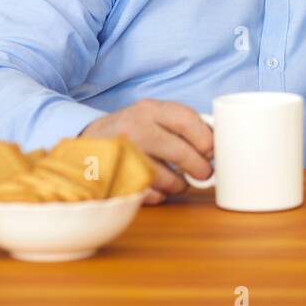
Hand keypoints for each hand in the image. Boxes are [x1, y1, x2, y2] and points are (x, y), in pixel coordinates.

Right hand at [80, 98, 213, 205]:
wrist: (88, 141)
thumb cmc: (132, 129)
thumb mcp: (153, 115)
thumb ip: (180, 123)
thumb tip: (217, 141)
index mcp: (149, 110)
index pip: (186, 120)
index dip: (205, 139)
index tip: (212, 151)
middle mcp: (134, 128)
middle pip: (179, 152)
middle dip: (199, 167)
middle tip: (205, 173)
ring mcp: (122, 154)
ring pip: (165, 177)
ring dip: (179, 185)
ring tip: (181, 183)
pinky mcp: (115, 178)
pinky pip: (147, 193)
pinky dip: (159, 195)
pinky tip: (160, 189)